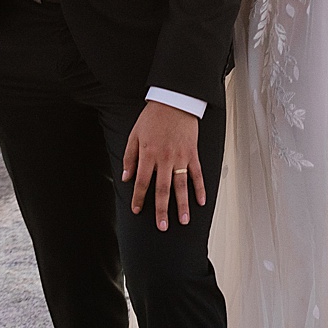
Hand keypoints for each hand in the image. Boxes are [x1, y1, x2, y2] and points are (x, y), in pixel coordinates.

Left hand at [121, 100, 204, 230]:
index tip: (137, 211)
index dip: (139, 198)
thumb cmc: (152, 118)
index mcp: (148, 155)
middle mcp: (164, 159)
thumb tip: (126, 177)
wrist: (174, 101)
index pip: (142, 182)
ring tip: (183, 221)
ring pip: (181, 186)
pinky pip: (197, 174)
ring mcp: (180, 157)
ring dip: (182, 205)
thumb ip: (129, 157)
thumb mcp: (134, 135)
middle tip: (162, 226)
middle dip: (161, 210)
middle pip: (162, 189)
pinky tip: (201, 202)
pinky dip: (200, 188)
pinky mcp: (192, 154)